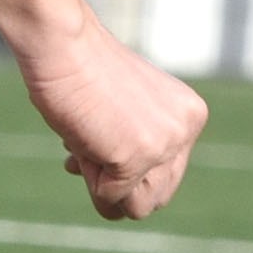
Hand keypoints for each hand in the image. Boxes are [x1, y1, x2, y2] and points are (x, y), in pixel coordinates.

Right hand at [18, 14, 207, 221]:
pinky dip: (88, 178)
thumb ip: (137, 145)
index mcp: (190, 115)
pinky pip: (109, 197)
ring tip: (86, 142)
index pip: (167, 175)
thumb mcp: (125, 111)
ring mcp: (163, 146)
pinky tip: (79, 141)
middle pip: (158, 197)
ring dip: (103, 185)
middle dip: (121, 185)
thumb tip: (122, 204)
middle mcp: (185, 131)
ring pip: (137, 207)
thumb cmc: (83, 71)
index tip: (102, 145)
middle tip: (90, 150)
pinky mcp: (135, 158)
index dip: (130, 170)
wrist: (63, 45)